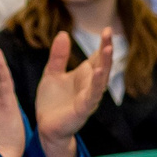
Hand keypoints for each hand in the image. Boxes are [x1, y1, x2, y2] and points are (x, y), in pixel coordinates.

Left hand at [30, 30, 112, 146]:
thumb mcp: (52, 73)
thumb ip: (58, 56)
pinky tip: (98, 72)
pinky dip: (96, 84)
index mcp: (84, 76)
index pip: (97, 57)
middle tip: (109, 33)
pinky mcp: (83, 109)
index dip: (102, 44)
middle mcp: (90, 85)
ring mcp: (89, 97)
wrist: (46, 127)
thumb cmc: (52, 102)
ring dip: (106, 64)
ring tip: (108, 48)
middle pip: (102, 65)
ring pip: (101, 78)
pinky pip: (92, 95)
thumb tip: (64, 34)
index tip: (107, 30)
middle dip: (106, 49)